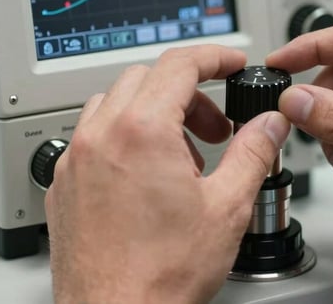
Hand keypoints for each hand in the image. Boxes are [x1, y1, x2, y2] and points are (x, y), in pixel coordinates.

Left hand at [45, 46, 290, 303]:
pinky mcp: (63, 184)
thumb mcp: (227, 207)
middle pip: (146, 79)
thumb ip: (254, 152)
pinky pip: (91, 136)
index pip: (179, 64)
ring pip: (113, 103)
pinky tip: (146, 176)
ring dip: (153, 112)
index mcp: (141, 131)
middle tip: (215, 127)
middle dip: (188, 92)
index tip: (230, 63)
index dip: (213, 57)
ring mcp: (75, 160)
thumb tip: (270, 123)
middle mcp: (100, 137)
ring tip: (181, 156)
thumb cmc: (160, 275)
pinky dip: (122, 137)